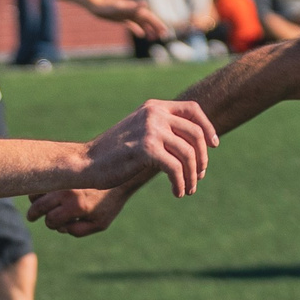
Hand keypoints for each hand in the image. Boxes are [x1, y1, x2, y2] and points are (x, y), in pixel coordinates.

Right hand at [27, 184, 138, 236]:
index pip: (51, 220)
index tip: (55, 224)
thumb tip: (60, 228)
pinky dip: (39, 186)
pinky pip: (43, 179)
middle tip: (31, 217)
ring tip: (38, 203)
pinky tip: (43, 191)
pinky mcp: (63, 170)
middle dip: (33, 214)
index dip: (51, 225)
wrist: (119, 174)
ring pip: (37, 191)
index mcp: (76, 206)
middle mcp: (67, 191)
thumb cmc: (109, 202)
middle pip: (38, 206)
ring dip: (35, 200)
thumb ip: (78, 231)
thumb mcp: (100, 223)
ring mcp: (63, 180)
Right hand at [81, 98, 217, 196]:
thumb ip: (161, 131)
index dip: (208, 127)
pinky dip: (180, 183)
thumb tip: (190, 145)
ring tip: (188, 190)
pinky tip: (177, 193)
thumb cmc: (113, 154)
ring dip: (192, 176)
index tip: (214, 146)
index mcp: (154, 107)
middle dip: (203, 158)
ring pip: (189, 154)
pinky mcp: (147, 149)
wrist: (86, 163)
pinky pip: (176, 168)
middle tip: (198, 176)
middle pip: (196, 134)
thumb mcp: (139, 133)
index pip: (193, 110)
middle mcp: (154, 114)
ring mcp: (151, 130)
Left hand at [96, 0, 167, 41]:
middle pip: (147, 20)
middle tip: (163, 37)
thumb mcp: (119, 7)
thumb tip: (145, 4)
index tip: (165, 31)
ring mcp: (127, 15)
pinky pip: (132, 24)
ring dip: (149, 29)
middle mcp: (132, 11)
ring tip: (154, 39)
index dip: (158, 24)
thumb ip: (133, 7)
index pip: (149, 17)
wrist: (94, 3)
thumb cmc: (106, 6)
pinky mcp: (121, 18)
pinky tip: (141, 35)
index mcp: (134, 9)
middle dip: (156, 27)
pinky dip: (138, 29)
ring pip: (141, 23)